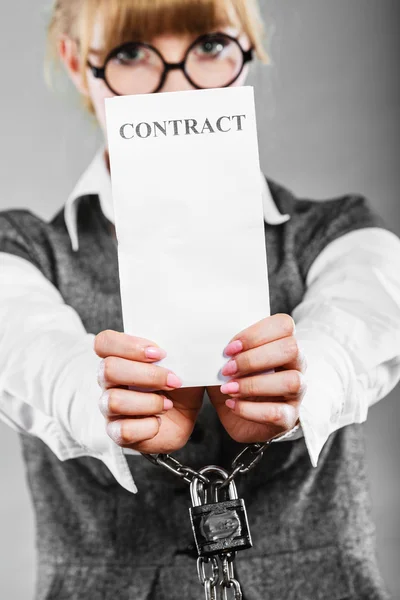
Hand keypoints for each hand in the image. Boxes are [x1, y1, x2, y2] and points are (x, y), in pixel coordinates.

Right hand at [94, 330, 203, 453]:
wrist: (185, 418)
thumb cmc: (178, 387)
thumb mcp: (182, 364)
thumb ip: (176, 350)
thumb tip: (186, 339)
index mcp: (120, 358)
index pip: (104, 342)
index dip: (128, 345)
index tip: (159, 353)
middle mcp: (109, 382)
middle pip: (108, 369)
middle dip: (147, 375)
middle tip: (172, 380)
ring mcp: (109, 408)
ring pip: (114, 401)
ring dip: (149, 402)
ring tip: (167, 404)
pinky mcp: (117, 433)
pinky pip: (124, 430)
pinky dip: (148, 426)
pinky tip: (158, 422)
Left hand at [206, 314, 306, 443]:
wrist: (241, 419)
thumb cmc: (235, 382)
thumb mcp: (227, 363)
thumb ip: (224, 351)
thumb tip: (207, 342)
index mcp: (282, 344)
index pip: (284, 325)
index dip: (256, 333)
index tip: (229, 348)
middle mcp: (296, 365)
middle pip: (291, 349)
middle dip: (254, 359)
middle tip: (227, 369)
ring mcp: (296, 393)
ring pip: (291, 381)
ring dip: (254, 384)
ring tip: (229, 388)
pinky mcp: (289, 418)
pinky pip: (277, 413)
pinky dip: (250, 409)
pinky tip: (232, 404)